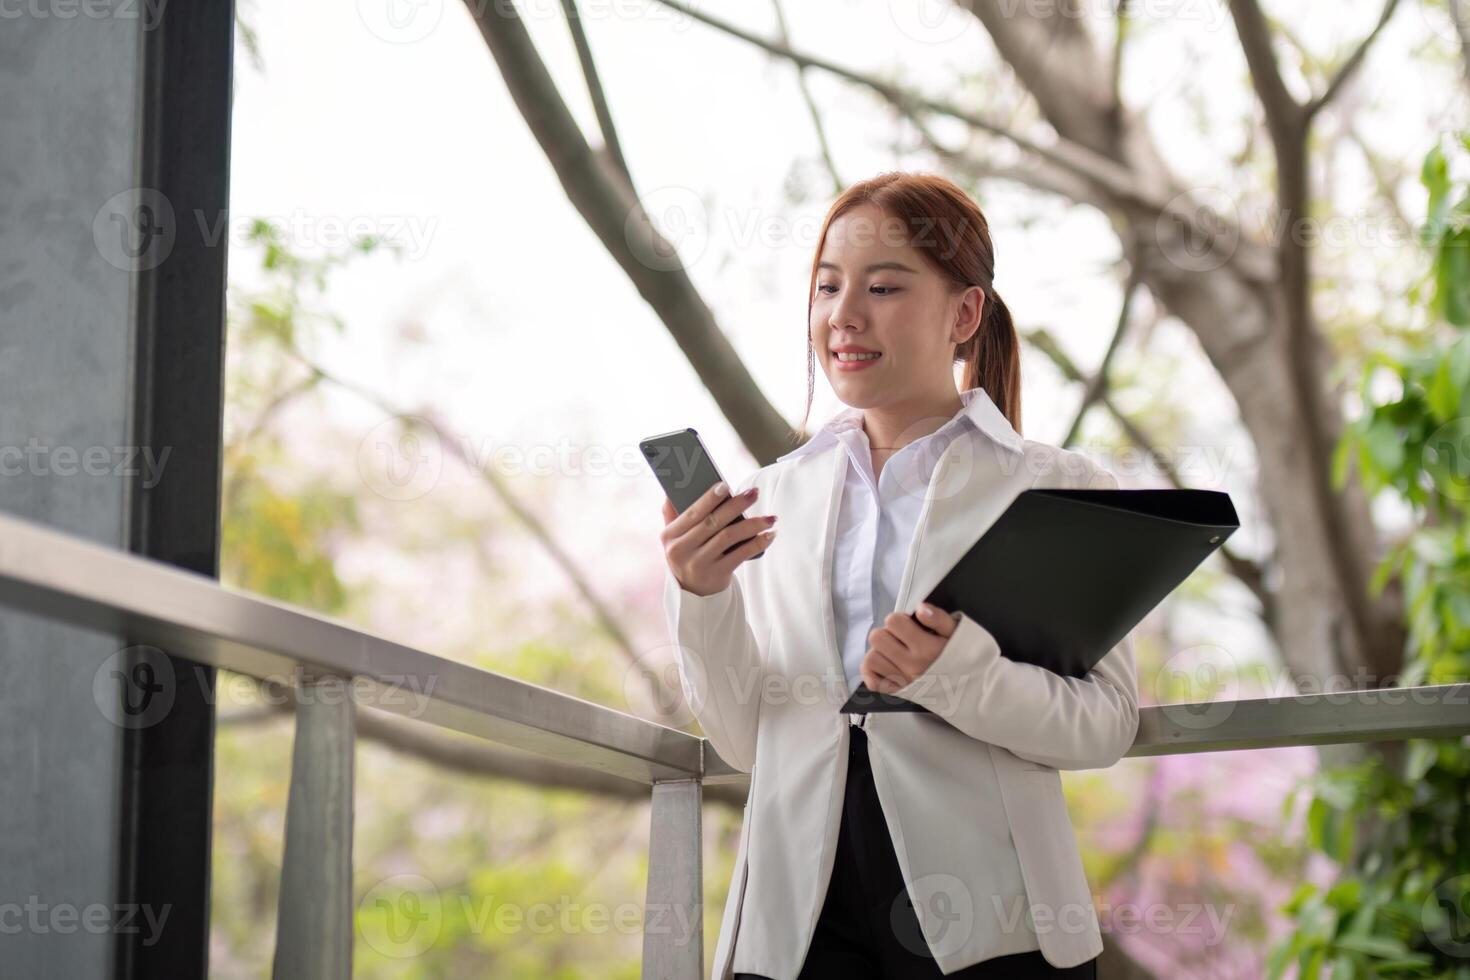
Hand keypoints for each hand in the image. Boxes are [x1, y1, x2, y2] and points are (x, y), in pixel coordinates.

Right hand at [660, 483, 777, 596]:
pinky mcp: (716, 575)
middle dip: (736, 505)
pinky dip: (757, 543)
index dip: (709, 498)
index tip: (725, 486)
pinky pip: (740, 555)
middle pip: (713, 522)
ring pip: (729, 537)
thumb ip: (672, 513)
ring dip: (752, 524)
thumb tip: (673, 489)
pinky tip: (769, 535)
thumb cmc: (687, 555)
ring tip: (769, 517)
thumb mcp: (673, 538)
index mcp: (670, 535)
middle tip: (753, 493)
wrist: (692, 592)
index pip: (692, 512)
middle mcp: (682, 550)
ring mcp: (699, 564)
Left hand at [860, 603, 959, 692]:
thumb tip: (921, 608)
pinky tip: (885, 664)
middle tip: (902, 637)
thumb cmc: (967, 660)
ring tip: (895, 650)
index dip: (900, 619)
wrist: (974, 691)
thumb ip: (939, 618)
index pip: (893, 622)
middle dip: (888, 633)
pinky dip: (873, 672)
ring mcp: (904, 681)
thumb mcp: (961, 633)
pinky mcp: (899, 693)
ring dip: (880, 651)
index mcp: (927, 648)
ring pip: (871, 658)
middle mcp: (912, 666)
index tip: (909, 625)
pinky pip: (872, 682)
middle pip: (877, 638)